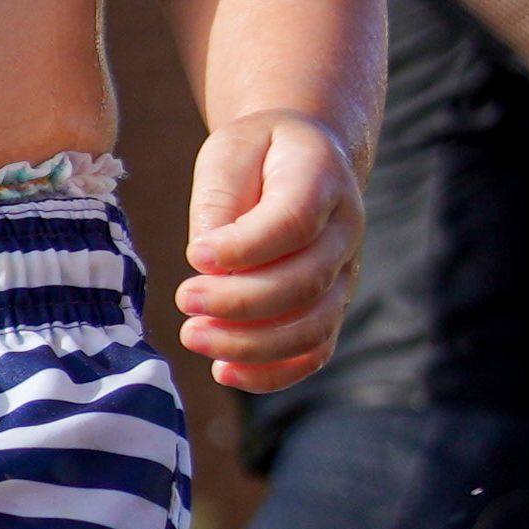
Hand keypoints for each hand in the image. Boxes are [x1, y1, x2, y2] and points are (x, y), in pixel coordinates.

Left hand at [175, 109, 361, 391]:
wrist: (303, 156)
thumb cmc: (257, 155)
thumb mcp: (228, 155)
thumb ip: (219, 205)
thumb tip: (206, 263)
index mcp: (322, 177)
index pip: (294, 222)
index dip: (244, 248)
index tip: (194, 255)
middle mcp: (345, 230)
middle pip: (305, 282)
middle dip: (238, 302)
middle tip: (183, 299)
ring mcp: (344, 273)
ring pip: (312, 326)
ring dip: (250, 344)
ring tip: (193, 336)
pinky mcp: (331, 306)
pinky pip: (314, 352)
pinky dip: (271, 372)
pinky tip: (223, 371)